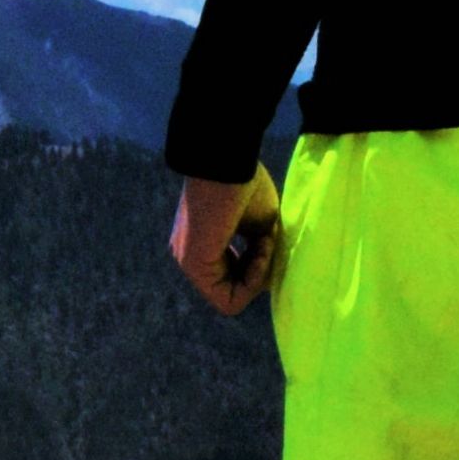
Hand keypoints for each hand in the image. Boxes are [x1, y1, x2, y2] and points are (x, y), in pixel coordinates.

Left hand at [171, 173, 275, 314]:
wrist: (228, 161)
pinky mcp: (193, 263)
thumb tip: (268, 272)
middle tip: (269, 242)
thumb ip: (259, 250)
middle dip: (259, 272)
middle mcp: (191, 256)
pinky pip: (227, 298)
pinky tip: (260, 251)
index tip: (268, 242)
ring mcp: (189, 261)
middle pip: (232, 289)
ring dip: (258, 275)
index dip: (258, 267)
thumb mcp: (259, 225)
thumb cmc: (244, 185)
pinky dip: (252, 281)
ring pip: (230, 297)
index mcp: (204, 244)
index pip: (234, 276)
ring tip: (265, 242)